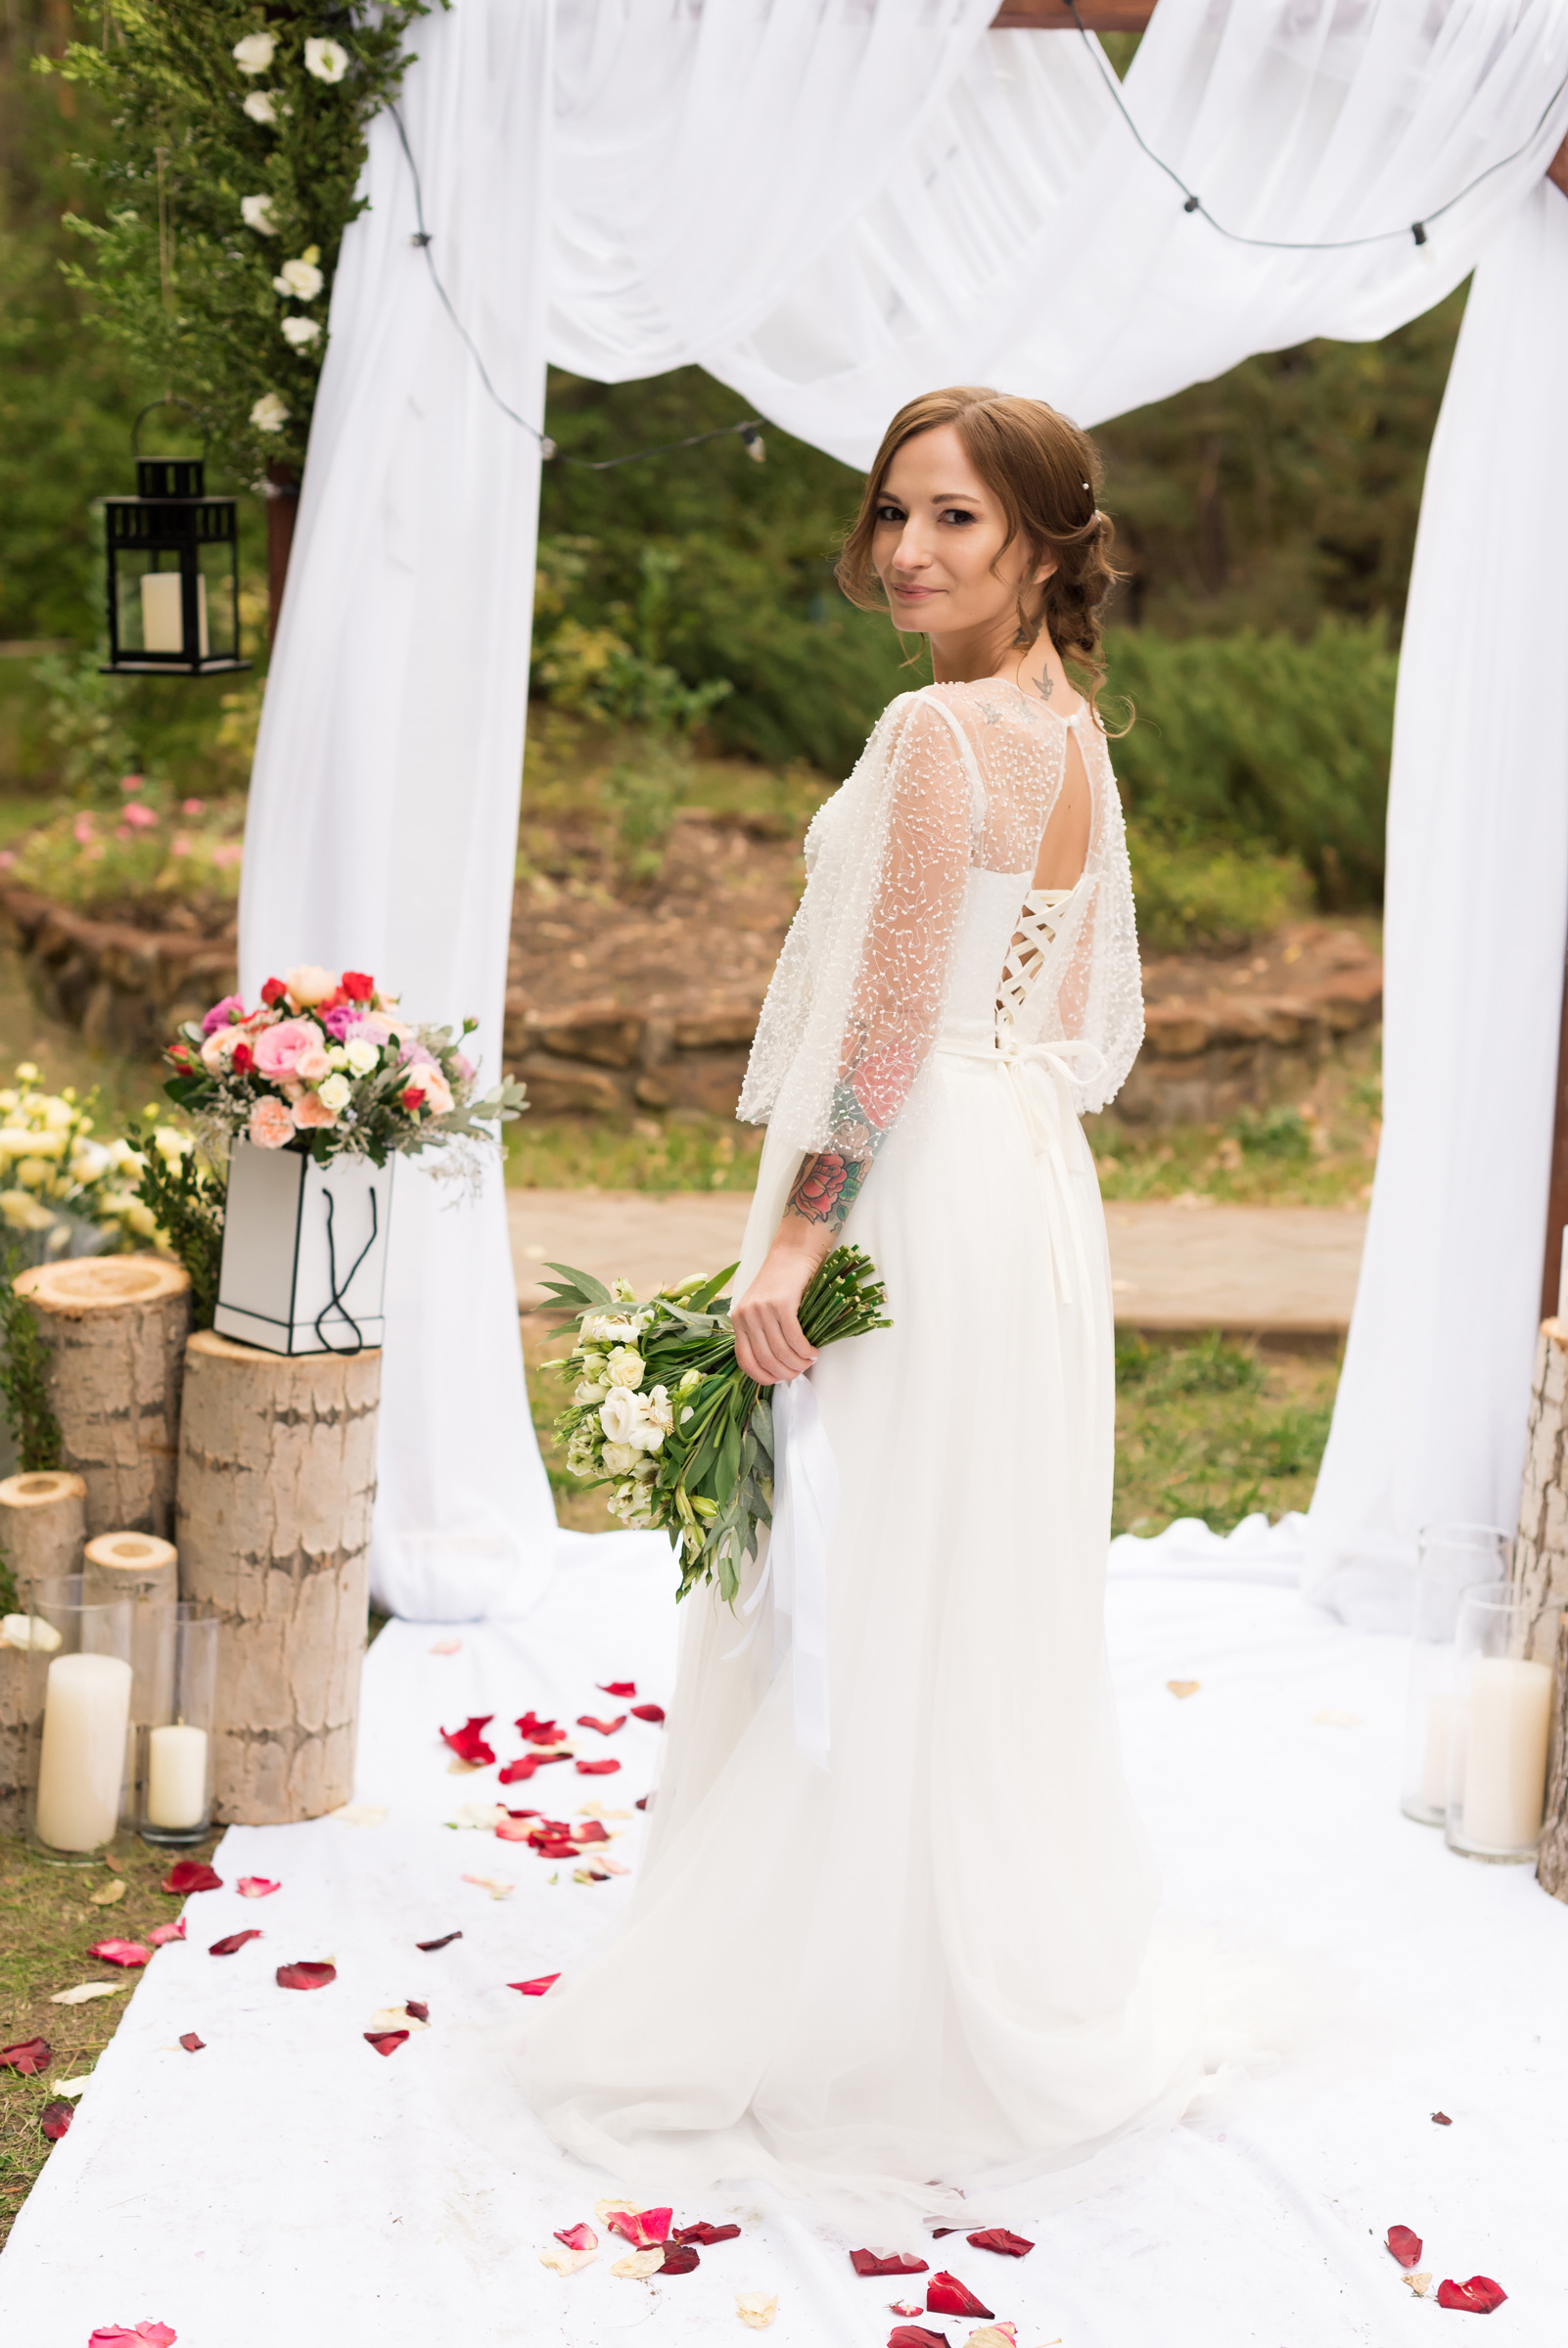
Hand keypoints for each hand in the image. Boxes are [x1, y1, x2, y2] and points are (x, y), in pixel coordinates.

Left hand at [732, 1230, 823, 1384]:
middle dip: (785, 1373)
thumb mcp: (762, 1308)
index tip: (777, 1381)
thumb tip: (777, 1366)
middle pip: (765, 1359)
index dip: (762, 1376)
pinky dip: (805, 1350)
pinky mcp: (781, 1303)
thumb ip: (763, 1333)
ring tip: (809, 1362)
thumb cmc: (781, 1282)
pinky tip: (813, 1351)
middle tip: (799, 1372)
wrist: (793, 1253)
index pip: (744, 1360)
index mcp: (738, 1319)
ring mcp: (762, 1309)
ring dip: (799, 1363)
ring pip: (781, 1351)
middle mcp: (746, 1315)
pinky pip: (794, 1338)